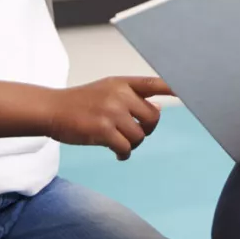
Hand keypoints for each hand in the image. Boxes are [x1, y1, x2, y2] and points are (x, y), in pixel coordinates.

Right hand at [46, 76, 172, 159]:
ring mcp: (111, 112)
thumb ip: (131, 97)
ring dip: (132, 144)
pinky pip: (125, 148)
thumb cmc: (80, 102)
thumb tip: (158, 110)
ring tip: (120, 144)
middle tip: (133, 134)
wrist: (52, 109)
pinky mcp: (102, 130)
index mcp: (122, 83)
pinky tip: (118, 154)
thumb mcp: (107, 90)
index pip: (154, 84)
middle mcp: (119, 95)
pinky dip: (124, 154)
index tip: (188, 93)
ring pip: (139, 136)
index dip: (173, 88)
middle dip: (147, 130)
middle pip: (153, 118)